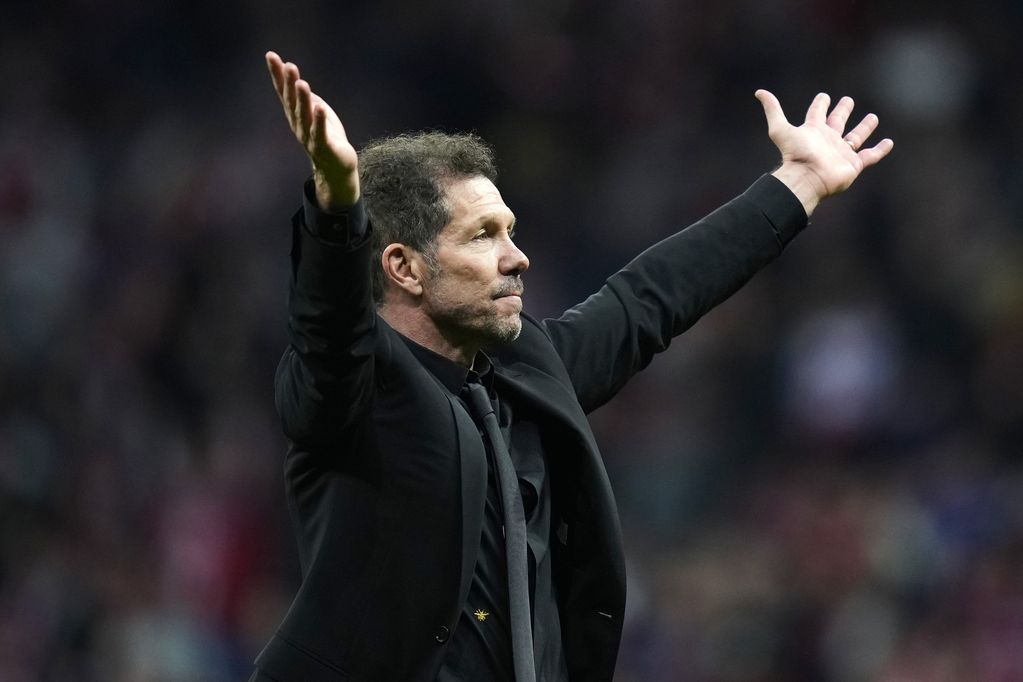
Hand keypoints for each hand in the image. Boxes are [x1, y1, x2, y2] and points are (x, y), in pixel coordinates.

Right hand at [266, 51, 359, 209]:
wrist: (337, 168)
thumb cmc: (328, 138)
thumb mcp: (319, 113)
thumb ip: (310, 99)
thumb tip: (300, 85)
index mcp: (296, 114)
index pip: (284, 91)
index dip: (277, 74)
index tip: (271, 56)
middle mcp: (298, 124)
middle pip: (292, 102)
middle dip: (289, 84)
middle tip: (289, 66)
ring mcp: (309, 136)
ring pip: (304, 116)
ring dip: (302, 100)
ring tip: (302, 83)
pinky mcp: (323, 147)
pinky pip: (320, 132)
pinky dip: (319, 121)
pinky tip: (318, 108)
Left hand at [756, 90, 892, 215]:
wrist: (806, 179)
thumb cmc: (794, 155)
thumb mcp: (780, 129)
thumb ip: (772, 109)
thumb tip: (759, 92)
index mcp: (813, 131)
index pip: (817, 113)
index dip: (820, 104)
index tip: (823, 96)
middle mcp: (828, 140)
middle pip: (837, 122)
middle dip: (842, 111)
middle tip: (847, 100)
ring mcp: (841, 153)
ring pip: (856, 137)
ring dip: (864, 128)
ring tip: (873, 117)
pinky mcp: (853, 165)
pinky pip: (870, 156)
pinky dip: (880, 150)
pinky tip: (889, 142)